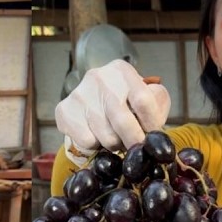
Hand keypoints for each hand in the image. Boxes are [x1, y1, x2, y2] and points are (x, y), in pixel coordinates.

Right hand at [54, 59, 171, 160]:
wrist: (93, 100)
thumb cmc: (126, 100)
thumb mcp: (148, 95)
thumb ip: (157, 104)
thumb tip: (156, 127)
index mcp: (122, 70)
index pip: (143, 101)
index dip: (152, 125)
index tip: (154, 139)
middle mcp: (98, 78)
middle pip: (123, 121)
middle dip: (134, 142)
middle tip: (138, 150)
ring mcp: (79, 94)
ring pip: (106, 136)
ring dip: (116, 145)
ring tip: (117, 139)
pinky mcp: (64, 111)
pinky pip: (87, 142)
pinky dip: (96, 146)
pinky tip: (98, 136)